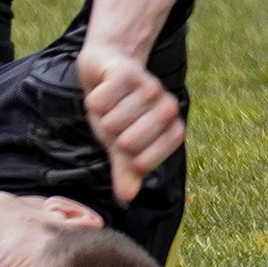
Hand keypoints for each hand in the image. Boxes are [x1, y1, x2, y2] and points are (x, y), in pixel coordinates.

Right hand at [74, 43, 184, 205]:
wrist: (107, 69)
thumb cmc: (117, 112)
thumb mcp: (120, 146)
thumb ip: (126, 170)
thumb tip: (127, 197)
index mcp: (172, 130)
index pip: (143, 163)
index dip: (125, 159)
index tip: (125, 143)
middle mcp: (167, 108)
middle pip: (127, 144)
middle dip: (112, 136)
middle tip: (116, 120)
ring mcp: (150, 88)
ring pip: (112, 122)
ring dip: (102, 115)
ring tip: (111, 104)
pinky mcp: (129, 72)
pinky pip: (100, 101)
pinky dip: (95, 99)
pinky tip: (104, 89)